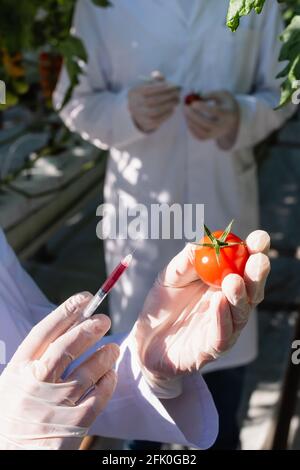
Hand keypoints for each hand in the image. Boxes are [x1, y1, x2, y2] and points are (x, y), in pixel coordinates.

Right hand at [0, 293, 118, 449]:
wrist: (12, 457)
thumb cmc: (14, 417)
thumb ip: (34, 360)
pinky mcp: (73, 424)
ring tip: (112, 348)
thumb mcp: (12, 385)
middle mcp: (36, 384)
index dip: (65, 312)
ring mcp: (55, 404)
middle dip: (89, 329)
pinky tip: (110, 374)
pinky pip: (99, 395)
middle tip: (104, 320)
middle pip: (67, 347)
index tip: (83, 299)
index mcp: (18, 371)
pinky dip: (108, 381)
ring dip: (104, 355)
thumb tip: (68, 327)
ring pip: (88, 370)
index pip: (44, 333)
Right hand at [128, 73, 179, 132]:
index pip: (148, 89)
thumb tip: (161, 77)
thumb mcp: (148, 85)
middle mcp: (134, 105)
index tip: (173, 86)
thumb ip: (155, 80)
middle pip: (152, 101)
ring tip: (176, 101)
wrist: (138, 112)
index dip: (162, 87)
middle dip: (168, 96)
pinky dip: (167, 114)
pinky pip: (157, 120)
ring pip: (155, 111)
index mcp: (134, 93)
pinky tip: (172, 109)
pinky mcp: (146, 124)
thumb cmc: (146, 95)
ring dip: (168, 105)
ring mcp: (139, 116)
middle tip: (178, 94)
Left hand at [133, 231, 269, 398]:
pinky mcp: (213, 348)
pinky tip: (219, 303)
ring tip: (234, 280)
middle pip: (252, 288)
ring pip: (240, 312)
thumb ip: (185, 263)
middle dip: (257, 273)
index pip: (246, 264)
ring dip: (239, 296)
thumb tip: (200, 243)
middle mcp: (231, 303)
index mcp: (224, 281)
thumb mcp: (169, 278)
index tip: (260, 238)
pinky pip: (222, 334)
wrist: (146, 340)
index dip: (256, 251)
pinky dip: (222, 318)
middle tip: (258, 260)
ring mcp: (225, 327)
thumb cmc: (163, 305)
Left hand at [184, 91, 239, 149]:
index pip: (215, 112)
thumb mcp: (222, 94)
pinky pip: (199, 136)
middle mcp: (223, 126)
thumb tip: (198, 97)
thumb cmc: (225, 104)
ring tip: (185, 112)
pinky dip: (192, 129)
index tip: (193, 103)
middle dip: (194, 116)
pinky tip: (188, 120)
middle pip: (207, 123)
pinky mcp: (211, 137)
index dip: (203, 108)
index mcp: (228, 114)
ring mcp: (217, 134)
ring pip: (202, 132)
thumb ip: (211, 94)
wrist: (233, 119)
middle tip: (185, 107)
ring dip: (191, 122)